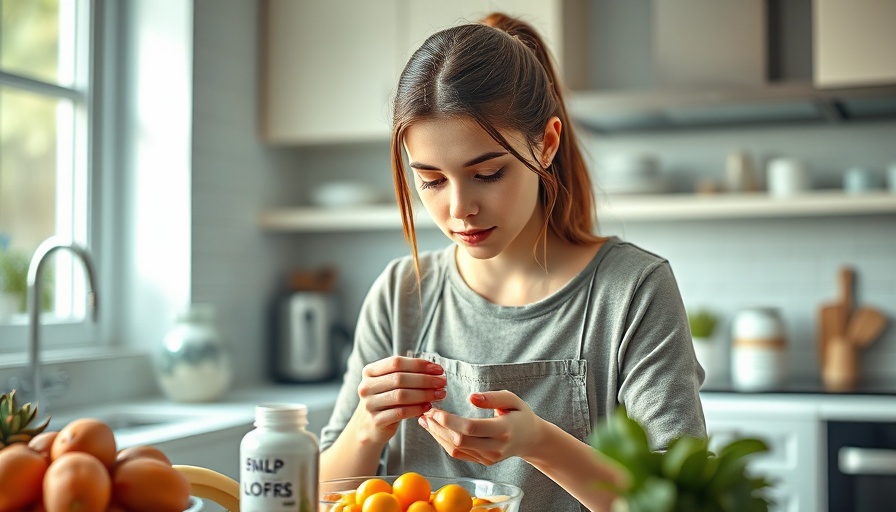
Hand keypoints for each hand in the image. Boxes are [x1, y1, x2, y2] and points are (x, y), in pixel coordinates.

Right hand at [353, 356, 446, 444]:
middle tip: (442, 382)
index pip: (396, 362)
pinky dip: (417, 409)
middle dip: (425, 379)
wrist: (369, 426)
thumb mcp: (389, 383)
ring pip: (401, 395)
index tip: (438, 369)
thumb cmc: (385, 400)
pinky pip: (400, 413)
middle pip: (399, 378)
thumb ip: (406, 374)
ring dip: (424, 394)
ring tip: (439, 394)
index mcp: (369, 372)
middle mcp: (366, 386)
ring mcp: (369, 404)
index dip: (419, 364)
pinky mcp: (376, 421)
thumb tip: (435, 370)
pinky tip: (428, 407)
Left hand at [418, 391, 542, 464]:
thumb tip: (471, 397)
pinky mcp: (483, 461)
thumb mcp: (512, 399)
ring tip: (425, 420)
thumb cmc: (520, 415)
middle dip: (438, 427)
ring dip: (437, 434)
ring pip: (456, 449)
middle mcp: (495, 448)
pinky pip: (458, 454)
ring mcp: (488, 458)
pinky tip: (434, 430)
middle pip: (459, 440)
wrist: (531, 439)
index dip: (449, 420)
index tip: (434, 410)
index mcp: (503, 430)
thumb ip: (492, 397)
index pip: (470, 428)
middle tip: (425, 412)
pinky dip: (443, 442)